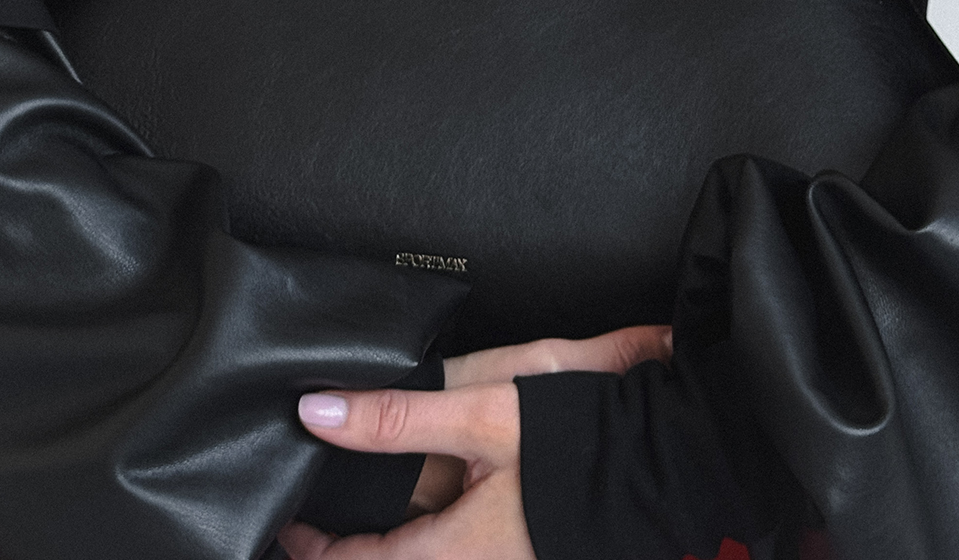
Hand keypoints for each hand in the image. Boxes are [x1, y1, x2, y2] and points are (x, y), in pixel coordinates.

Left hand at [278, 324, 670, 555]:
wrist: (673, 464)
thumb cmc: (581, 441)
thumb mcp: (484, 415)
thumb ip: (396, 417)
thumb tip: (316, 413)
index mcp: (456, 555)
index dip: (314, 550)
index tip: (285, 529)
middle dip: (355, 552)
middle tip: (317, 524)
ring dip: (397, 546)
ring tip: (366, 521)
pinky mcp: (529, 554)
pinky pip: (462, 555)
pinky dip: (432, 540)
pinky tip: (431, 515)